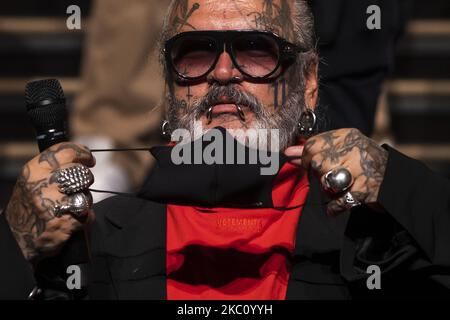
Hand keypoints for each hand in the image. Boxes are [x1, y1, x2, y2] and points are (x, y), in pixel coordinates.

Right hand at [3, 142, 95, 261]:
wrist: (15, 241)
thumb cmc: (28, 208)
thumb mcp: (31, 181)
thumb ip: (52, 168)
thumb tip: (78, 155)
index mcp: (34, 171)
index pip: (66, 151)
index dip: (82, 153)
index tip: (88, 158)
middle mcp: (43, 184)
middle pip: (81, 173)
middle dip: (83, 181)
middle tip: (75, 189)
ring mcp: (54, 204)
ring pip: (87, 194)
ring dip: (83, 201)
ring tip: (68, 208)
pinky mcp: (66, 221)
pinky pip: (88, 214)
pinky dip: (84, 218)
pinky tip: (70, 221)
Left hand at [285, 128, 387, 214]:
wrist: (396, 181)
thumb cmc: (362, 164)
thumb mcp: (342, 151)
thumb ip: (315, 151)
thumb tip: (289, 153)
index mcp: (348, 136)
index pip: (314, 144)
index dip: (304, 157)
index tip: (305, 165)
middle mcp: (355, 149)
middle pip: (318, 163)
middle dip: (319, 175)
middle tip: (330, 178)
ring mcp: (362, 169)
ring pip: (327, 180)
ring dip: (329, 190)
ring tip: (339, 188)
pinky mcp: (366, 190)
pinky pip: (338, 201)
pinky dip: (334, 207)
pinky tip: (338, 204)